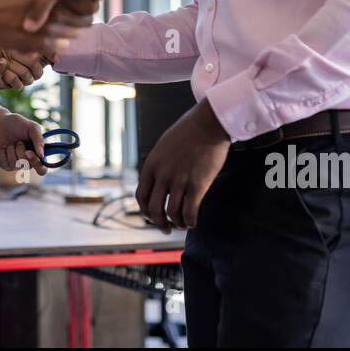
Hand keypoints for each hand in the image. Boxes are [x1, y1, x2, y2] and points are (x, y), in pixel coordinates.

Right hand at [0, 0, 98, 54]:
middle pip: (81, 19)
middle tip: (86, 17)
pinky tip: (63, 40)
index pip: (83, 1)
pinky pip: (59, 46)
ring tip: (75, 28)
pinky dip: (62, 43)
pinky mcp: (39, 44)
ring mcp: (46, 30)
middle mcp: (52, 12)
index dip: (86, 1)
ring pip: (72, 34)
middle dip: (84, 18)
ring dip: (75, 31)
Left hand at [0, 112, 48, 175]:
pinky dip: (3, 153)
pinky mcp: (3, 164)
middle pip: (28, 166)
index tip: (29, 152)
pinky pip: (4, 164)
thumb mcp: (32, 127)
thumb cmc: (17, 123)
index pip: (41, 169)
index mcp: (36, 154)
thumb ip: (39, 139)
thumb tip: (41, 155)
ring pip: (15, 165)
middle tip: (19, 142)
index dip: (37, 164)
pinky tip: (3, 146)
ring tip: (11, 143)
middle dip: (21, 152)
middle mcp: (27, 161)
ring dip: (12, 151)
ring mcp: (15, 164)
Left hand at [135, 98, 230, 233]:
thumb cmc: (189, 131)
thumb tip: (158, 181)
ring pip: (172, 213)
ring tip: (182, 224)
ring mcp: (179, 179)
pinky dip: (190, 221)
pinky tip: (193, 222)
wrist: (208, 122)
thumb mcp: (164, 146)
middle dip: (159, 223)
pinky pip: (190, 212)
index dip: (145, 211)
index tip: (152, 216)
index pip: (141, 196)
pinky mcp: (198, 184)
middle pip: (154, 209)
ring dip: (177, 223)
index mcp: (151, 165)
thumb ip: (159, 164)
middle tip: (166, 228)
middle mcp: (162, 174)